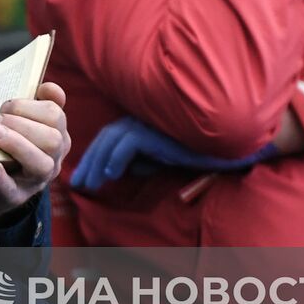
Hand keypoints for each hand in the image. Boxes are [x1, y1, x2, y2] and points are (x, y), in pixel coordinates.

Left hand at [0, 82, 70, 222]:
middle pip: (52, 139)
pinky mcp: (14, 198)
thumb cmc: (7, 146)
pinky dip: (1, 178)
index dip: (31, 105)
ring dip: (16, 145)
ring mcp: (35, 181)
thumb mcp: (23, 123)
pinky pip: (12, 190)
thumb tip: (48, 86)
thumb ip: (36, 103)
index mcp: (57, 136)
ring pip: (41, 165)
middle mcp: (53, 159)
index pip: (56, 115)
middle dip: (21, 124)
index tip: (8, 104)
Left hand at [70, 116, 277, 192]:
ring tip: (91, 184)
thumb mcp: (163, 158)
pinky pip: (130, 143)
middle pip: (106, 138)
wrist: (225, 145)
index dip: (94, 157)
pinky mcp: (157, 130)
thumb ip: (144, 160)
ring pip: (112, 140)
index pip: (110, 138)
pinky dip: (117, 158)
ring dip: (98, 163)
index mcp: (141, 123)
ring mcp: (149, 122)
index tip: (83, 178)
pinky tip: (111, 175)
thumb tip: (126, 170)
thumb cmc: (196, 150)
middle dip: (89, 161)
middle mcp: (141, 119)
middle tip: (78, 184)